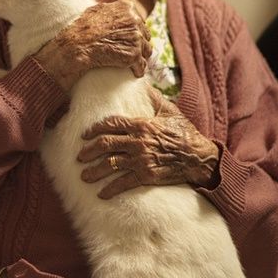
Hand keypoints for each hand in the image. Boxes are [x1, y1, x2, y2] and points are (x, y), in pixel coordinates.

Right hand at [35, 1, 151, 90]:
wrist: (76, 45)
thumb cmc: (81, 29)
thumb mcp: (95, 10)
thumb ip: (109, 8)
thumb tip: (111, 6)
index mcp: (128, 9)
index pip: (140, 22)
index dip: (134, 33)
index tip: (128, 41)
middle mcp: (135, 21)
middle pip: (145, 36)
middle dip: (139, 45)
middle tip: (131, 54)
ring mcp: (136, 38)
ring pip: (147, 51)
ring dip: (140, 59)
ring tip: (133, 65)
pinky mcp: (134, 55)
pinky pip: (141, 66)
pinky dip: (138, 71)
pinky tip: (133, 73)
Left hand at [78, 87, 219, 198]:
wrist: (198, 157)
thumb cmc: (184, 133)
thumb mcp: (170, 111)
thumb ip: (154, 99)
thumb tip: (143, 83)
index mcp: (141, 124)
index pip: (111, 124)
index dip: (95, 129)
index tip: (85, 134)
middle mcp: (138, 141)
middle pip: (105, 144)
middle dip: (88, 150)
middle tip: (79, 156)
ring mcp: (141, 159)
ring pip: (109, 164)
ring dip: (94, 171)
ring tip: (84, 176)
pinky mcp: (146, 176)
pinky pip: (123, 183)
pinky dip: (110, 189)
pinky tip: (102, 194)